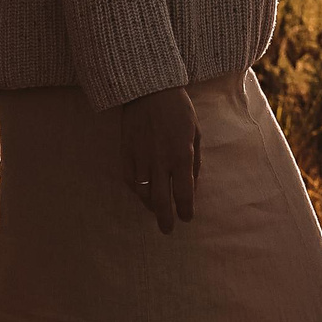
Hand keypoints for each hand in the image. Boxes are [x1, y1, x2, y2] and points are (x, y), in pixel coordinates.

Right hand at [118, 85, 201, 234]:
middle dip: (165, 218)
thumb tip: (191, 184)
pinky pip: (130, 180)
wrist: (149, 91)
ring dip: (150, 206)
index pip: (183, 192)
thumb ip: (194, 160)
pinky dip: (136, 191)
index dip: (185, 209)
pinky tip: (142, 195)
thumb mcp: (195, 133)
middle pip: (161, 199)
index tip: (187, 219)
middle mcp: (159, 161)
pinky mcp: (125, 154)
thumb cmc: (178, 110)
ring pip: (143, 193)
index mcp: (181, 155)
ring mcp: (140, 158)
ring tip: (157, 212)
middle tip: (167, 230)